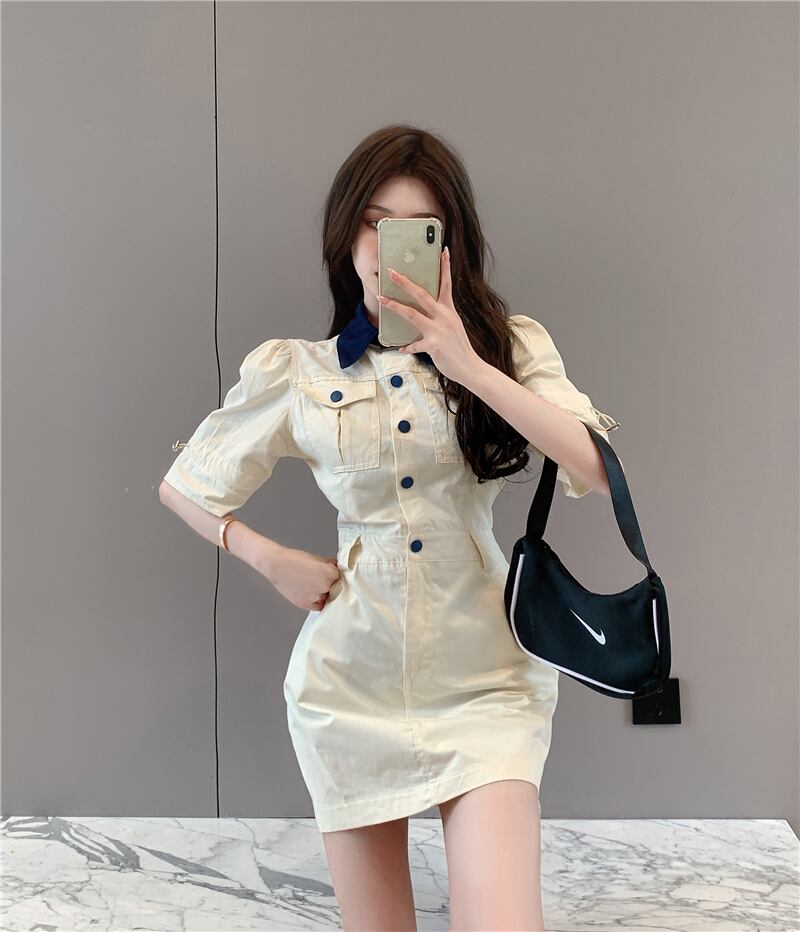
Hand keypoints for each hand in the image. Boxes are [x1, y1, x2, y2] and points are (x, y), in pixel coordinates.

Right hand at [262, 544, 341, 611]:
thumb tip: (339, 568)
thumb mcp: (317, 558)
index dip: (336, 576)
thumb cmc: (295, 559)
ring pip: (326, 598)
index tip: (332, 575)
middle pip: (335, 588)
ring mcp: (316, 597)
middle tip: (319, 579)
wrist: (277, 565)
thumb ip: (331, 564)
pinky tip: (308, 591)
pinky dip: (316, 600)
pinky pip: (318, 605)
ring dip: (323, 593)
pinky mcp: (307, 604)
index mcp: (331, 573)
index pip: (341, 578)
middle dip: (330, 584)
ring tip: (310, 584)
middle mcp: (325, 586)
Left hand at [377, 245, 482, 386]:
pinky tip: (401, 348)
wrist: (471, 367)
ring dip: (395, 306)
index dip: (445, 267)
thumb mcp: (453, 326)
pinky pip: (414, 344)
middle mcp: (443, 317)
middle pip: (422, 294)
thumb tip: (426, 312)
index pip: (446, 284)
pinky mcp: (433, 345)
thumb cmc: (460, 348)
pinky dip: (407, 346)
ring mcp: (438, 330)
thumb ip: (441, 317)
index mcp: (449, 310)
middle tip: (392, 272)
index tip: (443, 251)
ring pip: (412, 314)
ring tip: (381, 299)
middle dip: (405, 282)